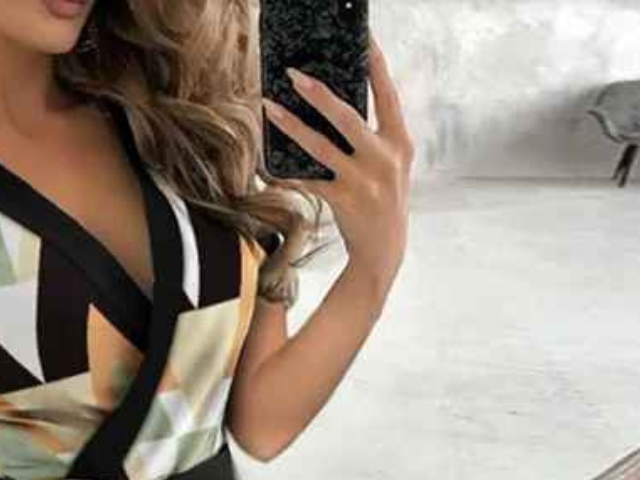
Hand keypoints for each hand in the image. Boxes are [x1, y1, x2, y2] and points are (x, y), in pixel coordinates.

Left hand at [263, 34, 413, 294]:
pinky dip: (288, 171)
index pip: (388, 94)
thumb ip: (377, 137)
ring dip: (291, 125)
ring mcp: (364, 181)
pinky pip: (309, 180)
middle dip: (317, 93)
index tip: (363, 38)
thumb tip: (339, 106)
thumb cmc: (383, 202)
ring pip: (320, 145)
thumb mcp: (392, 165)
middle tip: (292, 74)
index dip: (375, 64)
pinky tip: (271, 162)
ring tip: (269, 107)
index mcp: (400, 142)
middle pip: (347, 116)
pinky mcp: (344, 201)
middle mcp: (385, 158)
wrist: (384, 251)